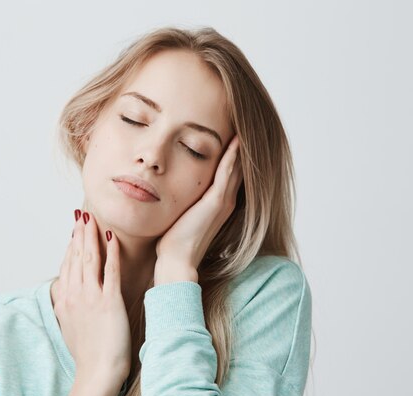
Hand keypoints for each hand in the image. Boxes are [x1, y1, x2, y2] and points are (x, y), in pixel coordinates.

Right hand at [52, 210, 131, 385]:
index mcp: (65, 300)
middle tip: (82, 214)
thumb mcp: (70, 326)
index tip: (75, 229)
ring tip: (93, 218)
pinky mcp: (109, 301)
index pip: (68, 265)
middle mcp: (75, 295)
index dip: (71, 245)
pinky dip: (111, 252)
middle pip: (76, 257)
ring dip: (91, 236)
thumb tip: (66, 295)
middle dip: (79, 233)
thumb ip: (67, 307)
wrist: (97, 371)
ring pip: (90, 259)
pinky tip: (112, 238)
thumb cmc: (87, 353)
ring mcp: (91, 297)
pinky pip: (110, 271)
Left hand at [154, 134, 242, 283]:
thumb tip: (169, 184)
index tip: (232, 129)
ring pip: (237, 165)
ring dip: (241, 145)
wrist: (176, 261)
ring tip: (243, 122)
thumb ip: (183, 199)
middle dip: (241, 143)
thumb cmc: (173, 241)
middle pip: (239, 164)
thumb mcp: (180, 212)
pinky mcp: (217, 202)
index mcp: (218, 201)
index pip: (230, 170)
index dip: (233, 151)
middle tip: (244, 118)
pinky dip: (233, 155)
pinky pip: (228, 172)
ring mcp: (224, 200)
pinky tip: (236, 139)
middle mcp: (226, 199)